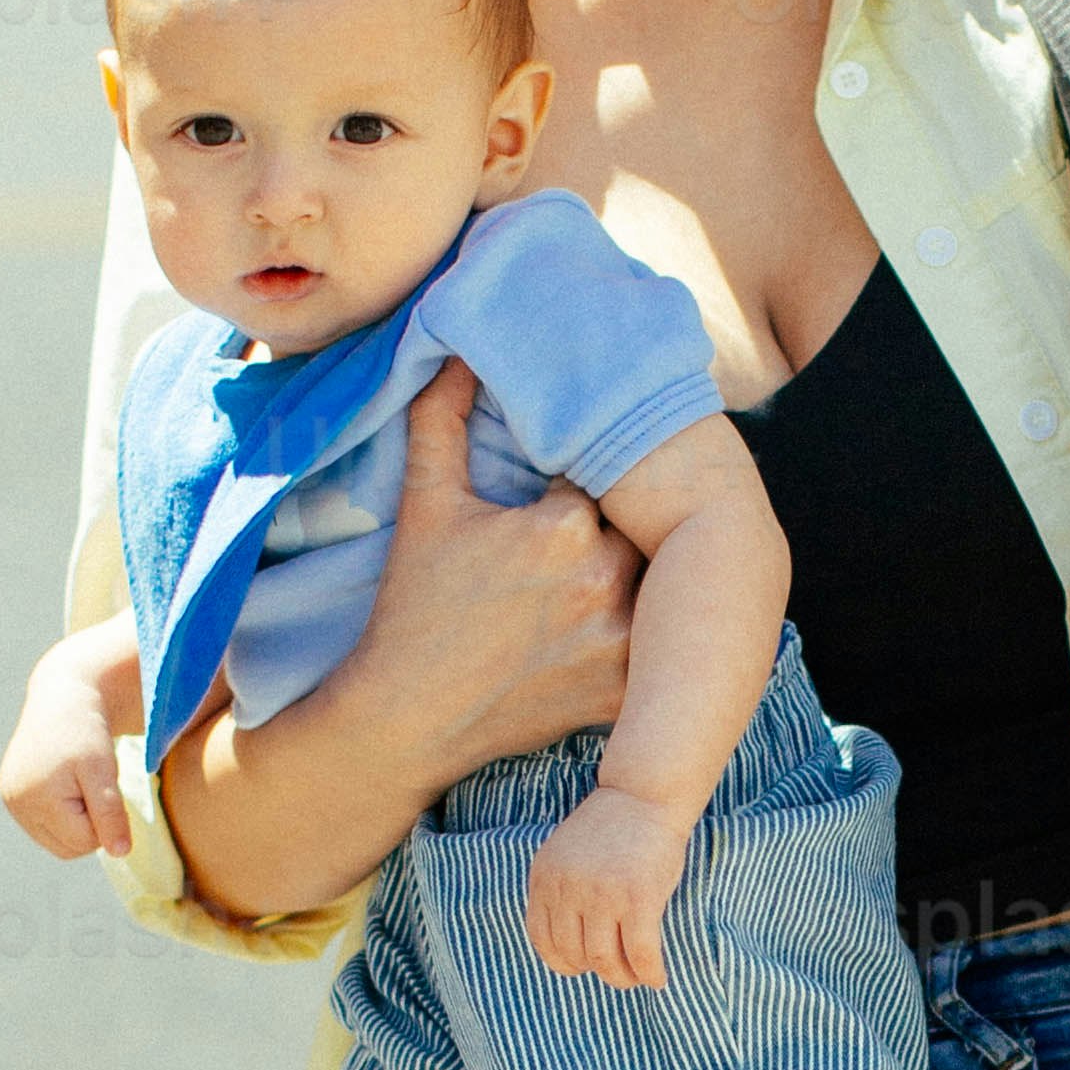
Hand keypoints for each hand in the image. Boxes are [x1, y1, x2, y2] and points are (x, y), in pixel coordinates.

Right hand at [0, 632, 130, 857]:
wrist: (62, 698)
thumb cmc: (86, 732)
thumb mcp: (103, 770)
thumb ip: (110, 813)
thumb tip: (120, 853)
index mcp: (35, 798)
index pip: (83, 842)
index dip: (104, 820)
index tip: (104, 785)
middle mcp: (16, 804)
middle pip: (68, 847)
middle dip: (90, 823)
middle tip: (94, 784)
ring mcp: (12, 801)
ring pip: (58, 840)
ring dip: (78, 819)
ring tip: (80, 782)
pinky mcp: (12, 796)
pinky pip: (47, 826)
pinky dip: (64, 812)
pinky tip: (66, 783)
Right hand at [369, 358, 640, 766]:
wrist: (407, 718)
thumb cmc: (413, 607)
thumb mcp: (427, 504)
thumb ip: (442, 418)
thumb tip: (458, 350)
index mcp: (562, 528)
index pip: (607, 471)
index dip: (596, 473)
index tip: (579, 476)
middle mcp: (603, 583)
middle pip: (643, 524)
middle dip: (628, 518)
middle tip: (611, 515)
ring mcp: (619, 643)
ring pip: (660, 581)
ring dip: (646, 572)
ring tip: (623, 567)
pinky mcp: (623, 691)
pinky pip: (663, 645)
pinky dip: (655, 634)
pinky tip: (640, 623)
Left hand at [524, 782, 688, 986]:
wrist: (644, 796)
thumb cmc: (612, 829)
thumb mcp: (567, 855)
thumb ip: (560, 891)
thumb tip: (570, 948)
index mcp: (545, 877)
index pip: (541, 938)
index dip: (561, 961)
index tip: (580, 966)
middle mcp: (568, 888)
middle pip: (574, 954)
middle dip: (595, 970)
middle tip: (615, 971)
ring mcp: (603, 894)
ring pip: (605, 960)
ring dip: (622, 979)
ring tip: (635, 978)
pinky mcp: (639, 899)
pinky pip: (641, 953)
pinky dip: (650, 974)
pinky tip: (657, 979)